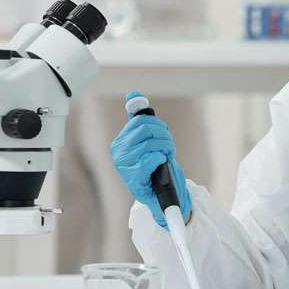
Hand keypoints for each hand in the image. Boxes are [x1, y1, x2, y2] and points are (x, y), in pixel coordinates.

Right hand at [110, 91, 190, 227]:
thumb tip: (134, 94)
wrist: (159, 194)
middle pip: (146, 129)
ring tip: (168, 156)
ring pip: (151, 143)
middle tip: (169, 145)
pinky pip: (151, 159)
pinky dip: (161, 158)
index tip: (163, 132)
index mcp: (120, 142)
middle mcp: (118, 152)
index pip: (140, 120)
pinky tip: (161, 164)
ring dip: (166, 148)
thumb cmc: (154, 167)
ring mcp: (124, 166)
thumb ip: (139, 119)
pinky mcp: (133, 179)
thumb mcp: (147, 141)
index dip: (157, 124)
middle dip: (164, 135)